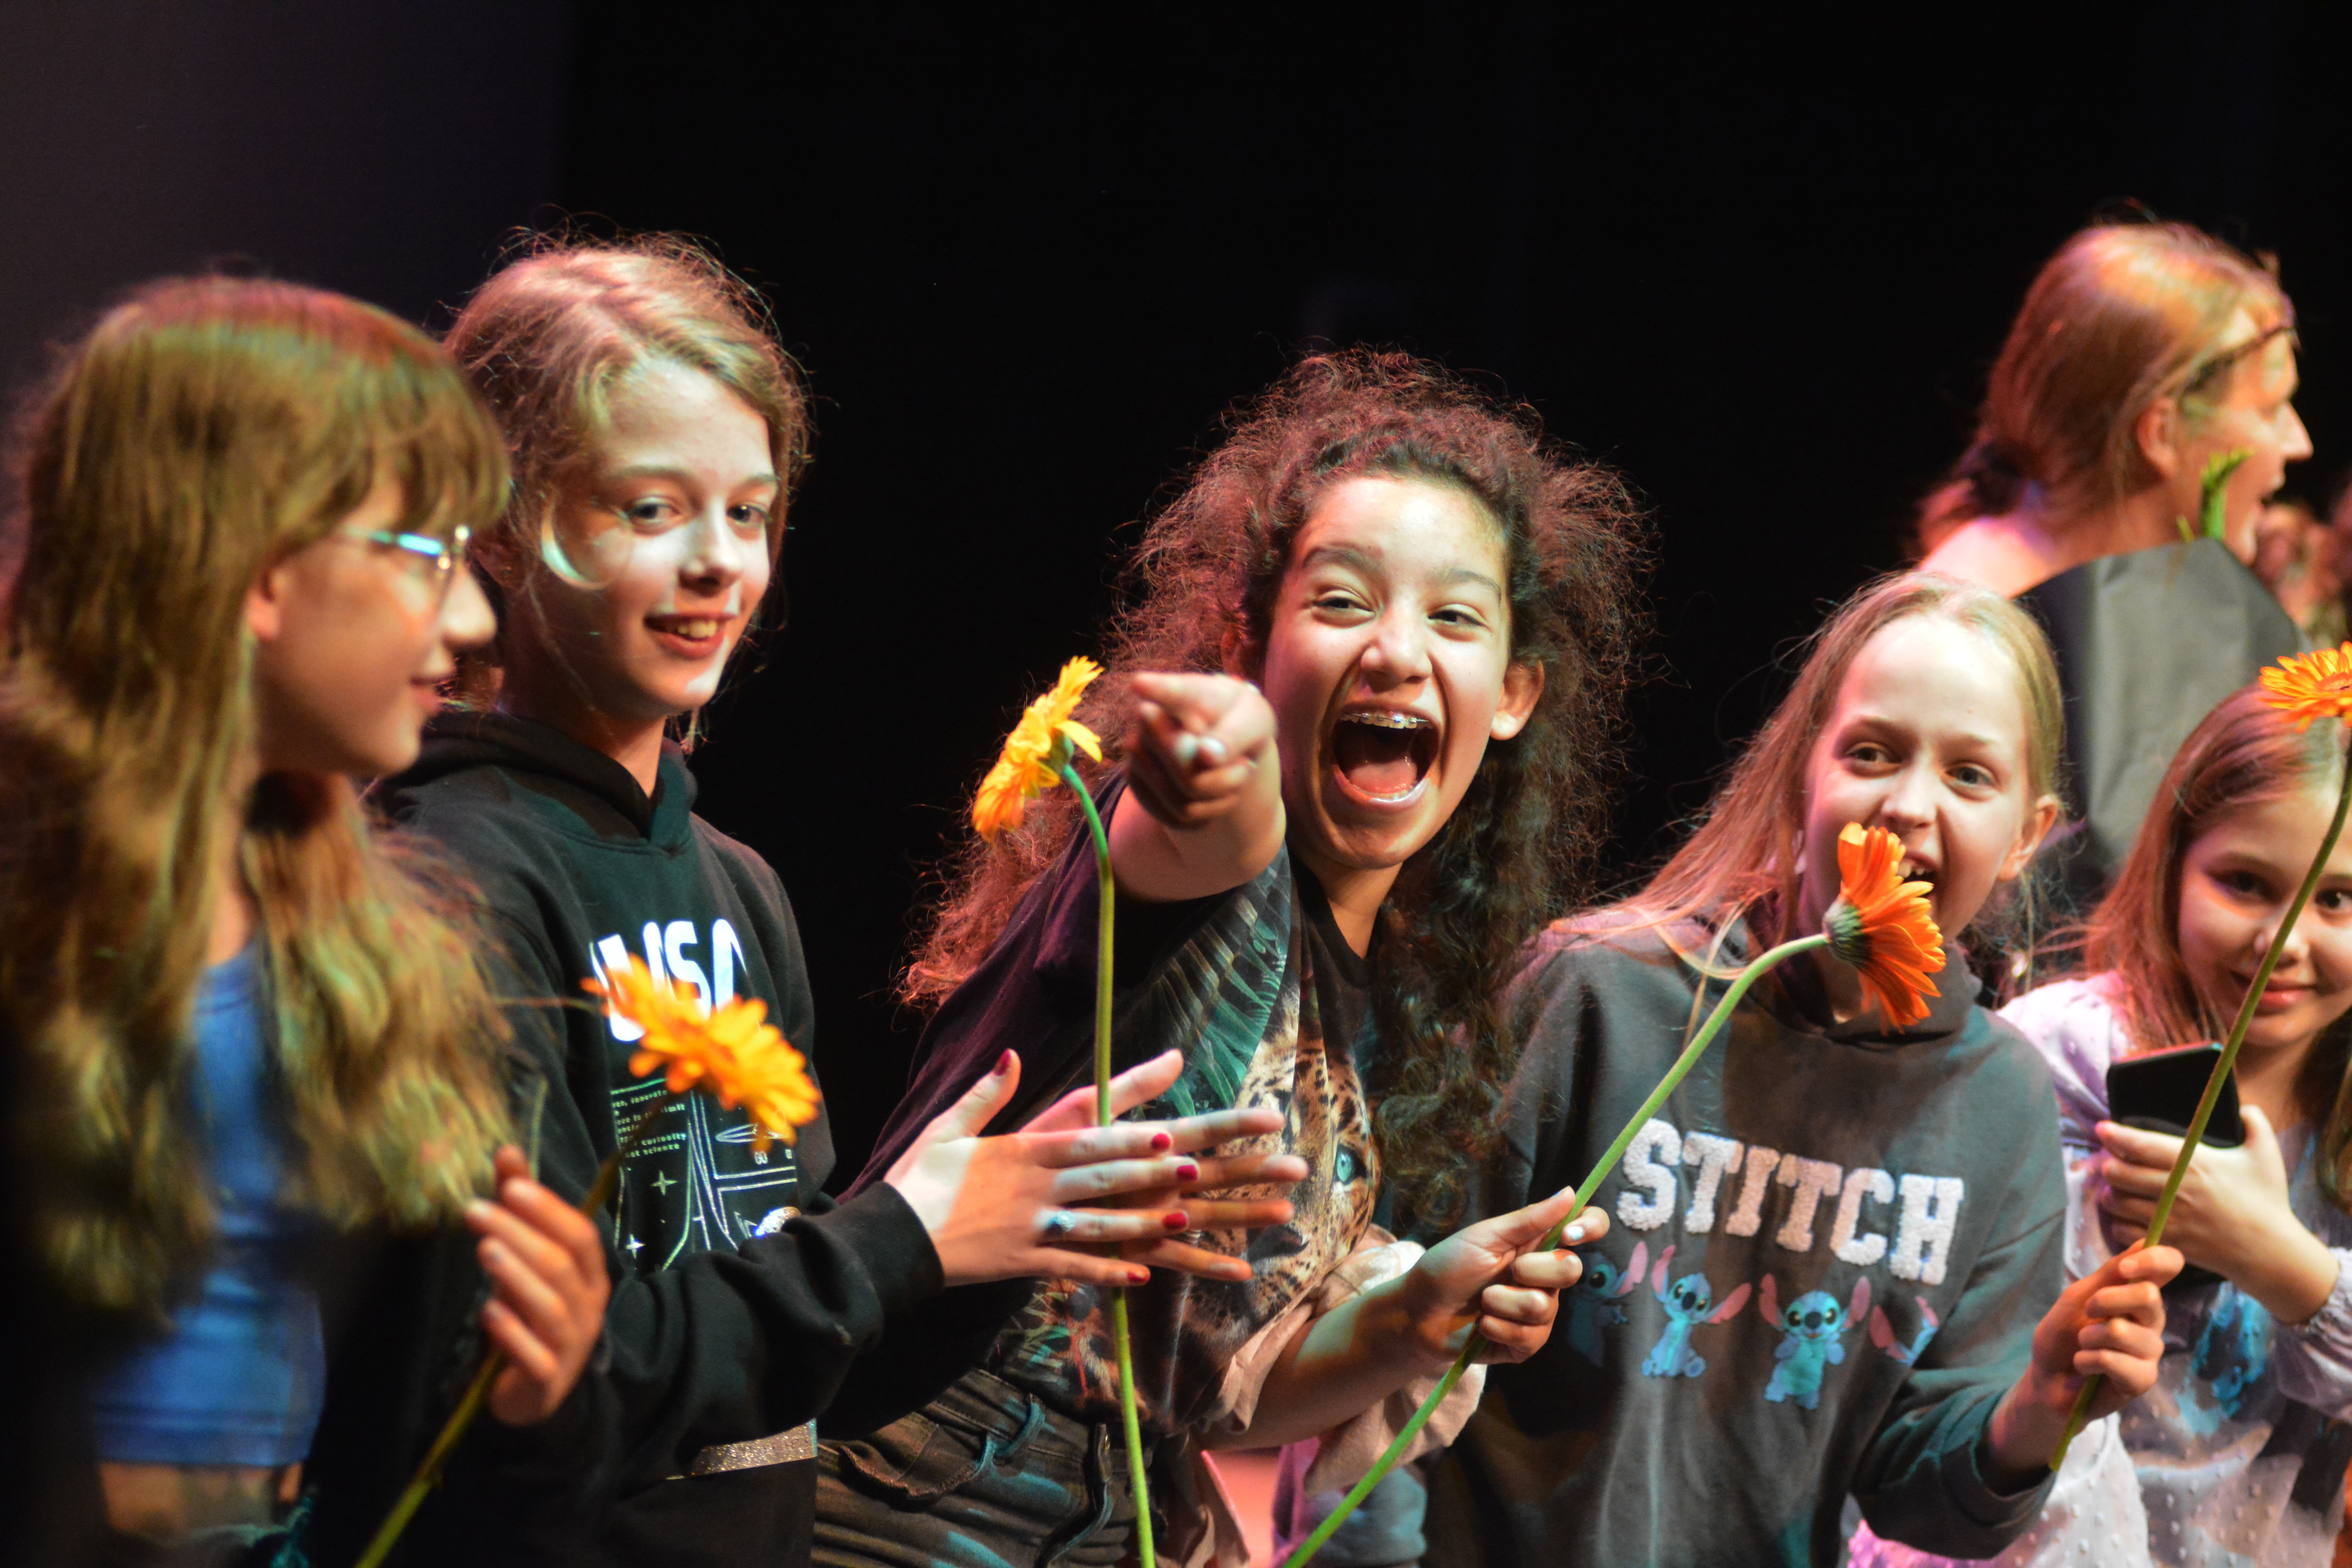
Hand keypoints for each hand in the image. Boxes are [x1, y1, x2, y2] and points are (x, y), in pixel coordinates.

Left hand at [466, 1146, 612, 1425]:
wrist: (533, 1392)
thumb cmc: (530, 1314)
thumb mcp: (527, 1259)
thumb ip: (520, 1208)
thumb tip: (507, 1150)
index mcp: (590, 1275)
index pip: (580, 1235)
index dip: (548, 1209)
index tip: (510, 1187)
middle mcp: (588, 1308)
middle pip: (561, 1265)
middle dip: (520, 1234)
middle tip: (475, 1211)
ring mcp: (571, 1346)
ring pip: (551, 1306)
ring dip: (516, 1275)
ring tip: (482, 1249)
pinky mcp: (547, 1381)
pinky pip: (535, 1355)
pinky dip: (512, 1332)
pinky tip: (488, 1311)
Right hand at [884, 1048, 1305, 1288]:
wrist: (888, 1239)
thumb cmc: (918, 1180)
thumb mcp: (947, 1127)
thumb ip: (986, 1093)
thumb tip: (1011, 1055)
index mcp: (1020, 1152)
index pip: (1085, 1142)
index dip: (1128, 1139)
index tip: (1167, 1134)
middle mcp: (1033, 1189)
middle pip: (1102, 1179)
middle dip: (1152, 1176)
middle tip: (1198, 1171)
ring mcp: (1029, 1228)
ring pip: (1096, 1224)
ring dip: (1143, 1222)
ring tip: (1185, 1221)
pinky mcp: (1020, 1264)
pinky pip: (1070, 1268)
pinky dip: (1106, 1272)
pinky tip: (1140, 1276)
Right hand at [1124, 672, 1274, 829]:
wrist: (1226, 745)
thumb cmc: (1241, 722)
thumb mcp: (1254, 721)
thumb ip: (1234, 734)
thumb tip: (1205, 755)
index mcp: (1184, 692)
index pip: (1169, 691)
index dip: (1156, 688)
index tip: (1141, 684)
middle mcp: (1149, 720)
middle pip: (1181, 762)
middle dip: (1222, 776)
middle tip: (1245, 765)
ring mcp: (1138, 756)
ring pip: (1184, 799)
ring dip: (1222, 793)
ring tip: (1232, 774)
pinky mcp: (1141, 790)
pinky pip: (1181, 818)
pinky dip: (1211, 811)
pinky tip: (1216, 793)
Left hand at [1393, 1190, 1608, 1372]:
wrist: (1417, 1313)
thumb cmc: (1447, 1268)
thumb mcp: (1484, 1237)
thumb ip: (1529, 1219)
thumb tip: (1570, 1192)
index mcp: (1537, 1243)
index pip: (1586, 1227)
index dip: (1590, 1227)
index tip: (1569, 1234)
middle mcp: (1545, 1276)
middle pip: (1571, 1270)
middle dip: (1532, 1270)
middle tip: (1505, 1271)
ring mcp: (1539, 1312)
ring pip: (1545, 1306)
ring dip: (1503, 1302)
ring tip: (1481, 1301)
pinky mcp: (1527, 1343)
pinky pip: (1531, 1337)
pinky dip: (1498, 1328)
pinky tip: (1482, 1325)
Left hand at [1983, 1240, 2178, 1477]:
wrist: (2046, 1379)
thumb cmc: (2062, 1335)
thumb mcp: (2078, 1297)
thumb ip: (2111, 1273)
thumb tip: (2143, 1240)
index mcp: (2136, 1294)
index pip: (2168, 1266)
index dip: (2155, 1260)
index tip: (2126, 1269)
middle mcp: (2150, 1320)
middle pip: (2149, 1297)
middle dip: (2106, 1300)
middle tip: (2087, 1312)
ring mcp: (2149, 1351)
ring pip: (2125, 1331)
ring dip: (2090, 1337)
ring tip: (2082, 1346)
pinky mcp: (2142, 1379)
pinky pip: (2117, 1362)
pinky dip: (2089, 1361)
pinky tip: (2085, 1366)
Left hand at [2096, 1110, 2337, 1320]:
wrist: (2272, 1250)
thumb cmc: (2268, 1199)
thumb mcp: (2266, 1154)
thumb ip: (2255, 1123)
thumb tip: (2244, 1106)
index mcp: (2193, 1162)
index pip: (2140, 1145)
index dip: (2115, 1135)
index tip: (2101, 1129)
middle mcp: (2175, 1189)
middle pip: (2118, 1173)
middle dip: (2108, 1166)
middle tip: (2111, 1164)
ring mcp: (2169, 1217)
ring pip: (2117, 1202)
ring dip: (2110, 1194)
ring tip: (2115, 1190)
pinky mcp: (2168, 1241)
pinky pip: (2125, 1231)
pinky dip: (2118, 1223)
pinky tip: (2126, 1217)